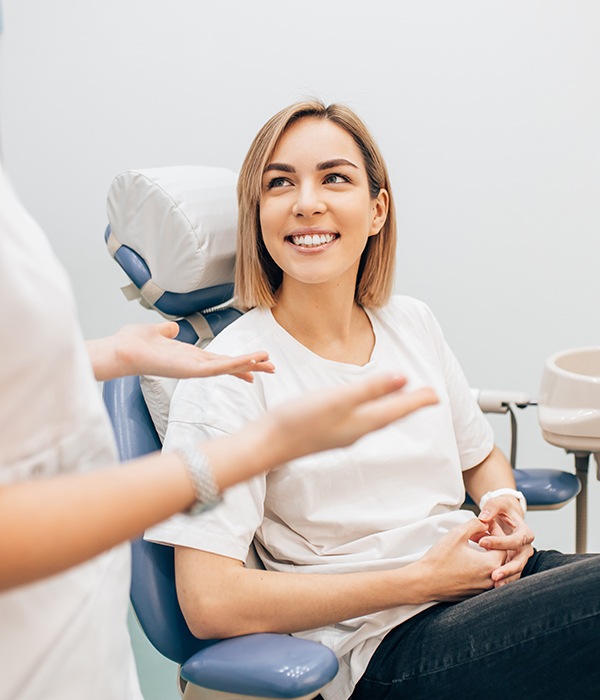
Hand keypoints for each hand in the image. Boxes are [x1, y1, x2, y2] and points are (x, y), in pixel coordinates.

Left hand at [88, 322, 274, 381]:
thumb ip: (166, 331)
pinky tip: (250, 362)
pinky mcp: (190, 371)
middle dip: (251, 366)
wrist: (121, 350)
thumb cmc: (133, 343)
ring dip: (249, 365)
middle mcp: (194, 365)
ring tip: (269, 363)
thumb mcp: (156, 332)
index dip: (238, 362)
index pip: (220, 360)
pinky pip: (218, 368)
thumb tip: (172, 327)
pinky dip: (235, 365)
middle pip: (229, 366)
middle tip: (273, 368)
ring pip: (228, 367)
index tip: (255, 364)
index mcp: (189, 357)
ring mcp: (193, 369)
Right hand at [267, 374, 437, 462]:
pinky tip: (365, 408)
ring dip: (392, 408)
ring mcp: (342, 434)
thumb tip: (403, 378)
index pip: (398, 410)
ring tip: (402, 400)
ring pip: (376, 419)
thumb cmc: (299, 421)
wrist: (268, 444)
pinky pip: (361, 420)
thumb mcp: (338, 399)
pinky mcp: (328, 431)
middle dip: (409, 405)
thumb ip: (370, 389)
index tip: (437, 395)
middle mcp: (356, 431)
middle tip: (428, 397)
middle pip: (391, 415)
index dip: (418, 401)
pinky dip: (372, 411)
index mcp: (363, 422)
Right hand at [418, 519, 505, 601]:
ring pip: (494, 568)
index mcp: (490, 564)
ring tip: (474, 544)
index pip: (504, 545)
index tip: (486, 524)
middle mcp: (491, 579)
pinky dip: (482, 566)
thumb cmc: (440, 558)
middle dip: (492, 542)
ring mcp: (483, 589)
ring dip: (487, 554)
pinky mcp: (475, 594)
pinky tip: (469, 558)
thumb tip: (485, 523)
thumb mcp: (457, 534)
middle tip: (480, 532)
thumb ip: (475, 524)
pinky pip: (485, 577)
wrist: (424, 582)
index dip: (496, 531)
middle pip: (500, 557)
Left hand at [476, 496, 534, 586]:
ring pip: (517, 571)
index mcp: (525, 532)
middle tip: (493, 575)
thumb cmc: (502, 509)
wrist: (506, 516)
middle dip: (507, 569)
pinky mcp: (514, 563)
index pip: (515, 540)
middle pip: (520, 561)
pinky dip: (505, 580)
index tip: (481, 542)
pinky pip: (511, 574)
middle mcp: (526, 547)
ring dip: (507, 578)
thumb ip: (491, 508)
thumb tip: (483, 518)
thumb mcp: (498, 503)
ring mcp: (520, 557)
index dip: (499, 542)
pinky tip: (493, 587)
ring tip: (494, 584)